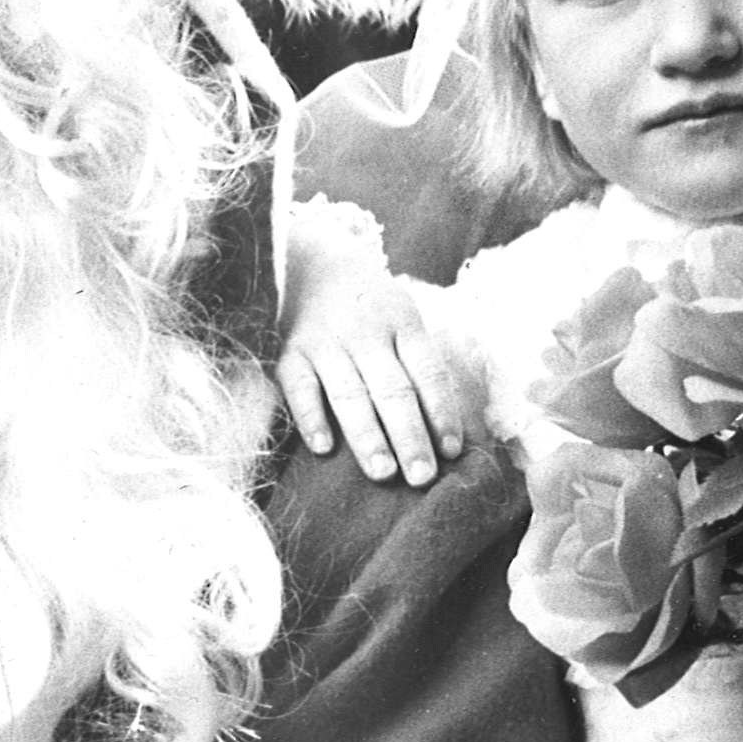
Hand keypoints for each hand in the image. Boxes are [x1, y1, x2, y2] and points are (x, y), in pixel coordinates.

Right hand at [274, 276, 465, 487]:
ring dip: (368, 436)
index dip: (441, 412)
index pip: (428, 372)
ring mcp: (326, 341)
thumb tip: (446, 434)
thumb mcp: (402, 320)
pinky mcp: (291, 352)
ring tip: (383, 473)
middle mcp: (366, 332)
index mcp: (403, 323)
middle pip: (393, 390)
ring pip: (350, 394)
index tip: (451, 452)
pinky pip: (300, 388)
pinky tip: (324, 448)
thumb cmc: (370, 309)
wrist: (310, 264)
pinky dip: (311, 417)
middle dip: (409, 436)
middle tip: (422, 477)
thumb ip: (419, 367)